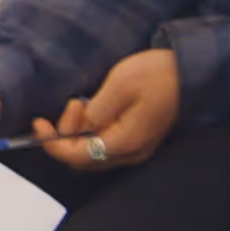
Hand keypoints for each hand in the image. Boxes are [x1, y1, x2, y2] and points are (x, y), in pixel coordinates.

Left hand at [28, 47, 183, 171]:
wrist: (190, 72)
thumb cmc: (159, 75)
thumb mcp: (120, 84)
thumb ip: (96, 110)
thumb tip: (80, 125)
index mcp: (125, 142)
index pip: (76, 156)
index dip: (52, 144)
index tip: (39, 124)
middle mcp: (130, 152)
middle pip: (82, 159)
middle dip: (65, 136)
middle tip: (71, 105)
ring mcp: (135, 147)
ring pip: (92, 151)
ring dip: (79, 131)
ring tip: (81, 103)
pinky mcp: (137, 138)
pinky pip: (105, 142)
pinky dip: (91, 129)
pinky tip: (93, 109)